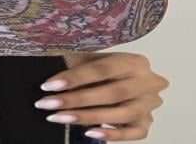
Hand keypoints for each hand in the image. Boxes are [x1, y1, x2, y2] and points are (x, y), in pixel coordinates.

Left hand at [35, 51, 169, 140]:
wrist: (126, 81)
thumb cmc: (103, 69)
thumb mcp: (91, 59)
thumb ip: (75, 63)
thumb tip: (45, 66)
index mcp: (134, 61)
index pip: (102, 69)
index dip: (75, 77)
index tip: (49, 85)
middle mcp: (148, 82)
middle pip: (112, 93)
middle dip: (76, 100)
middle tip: (48, 104)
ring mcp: (150, 104)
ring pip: (121, 114)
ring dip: (87, 118)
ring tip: (58, 118)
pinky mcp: (147, 123)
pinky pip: (133, 133)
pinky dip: (112, 135)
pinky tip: (89, 133)